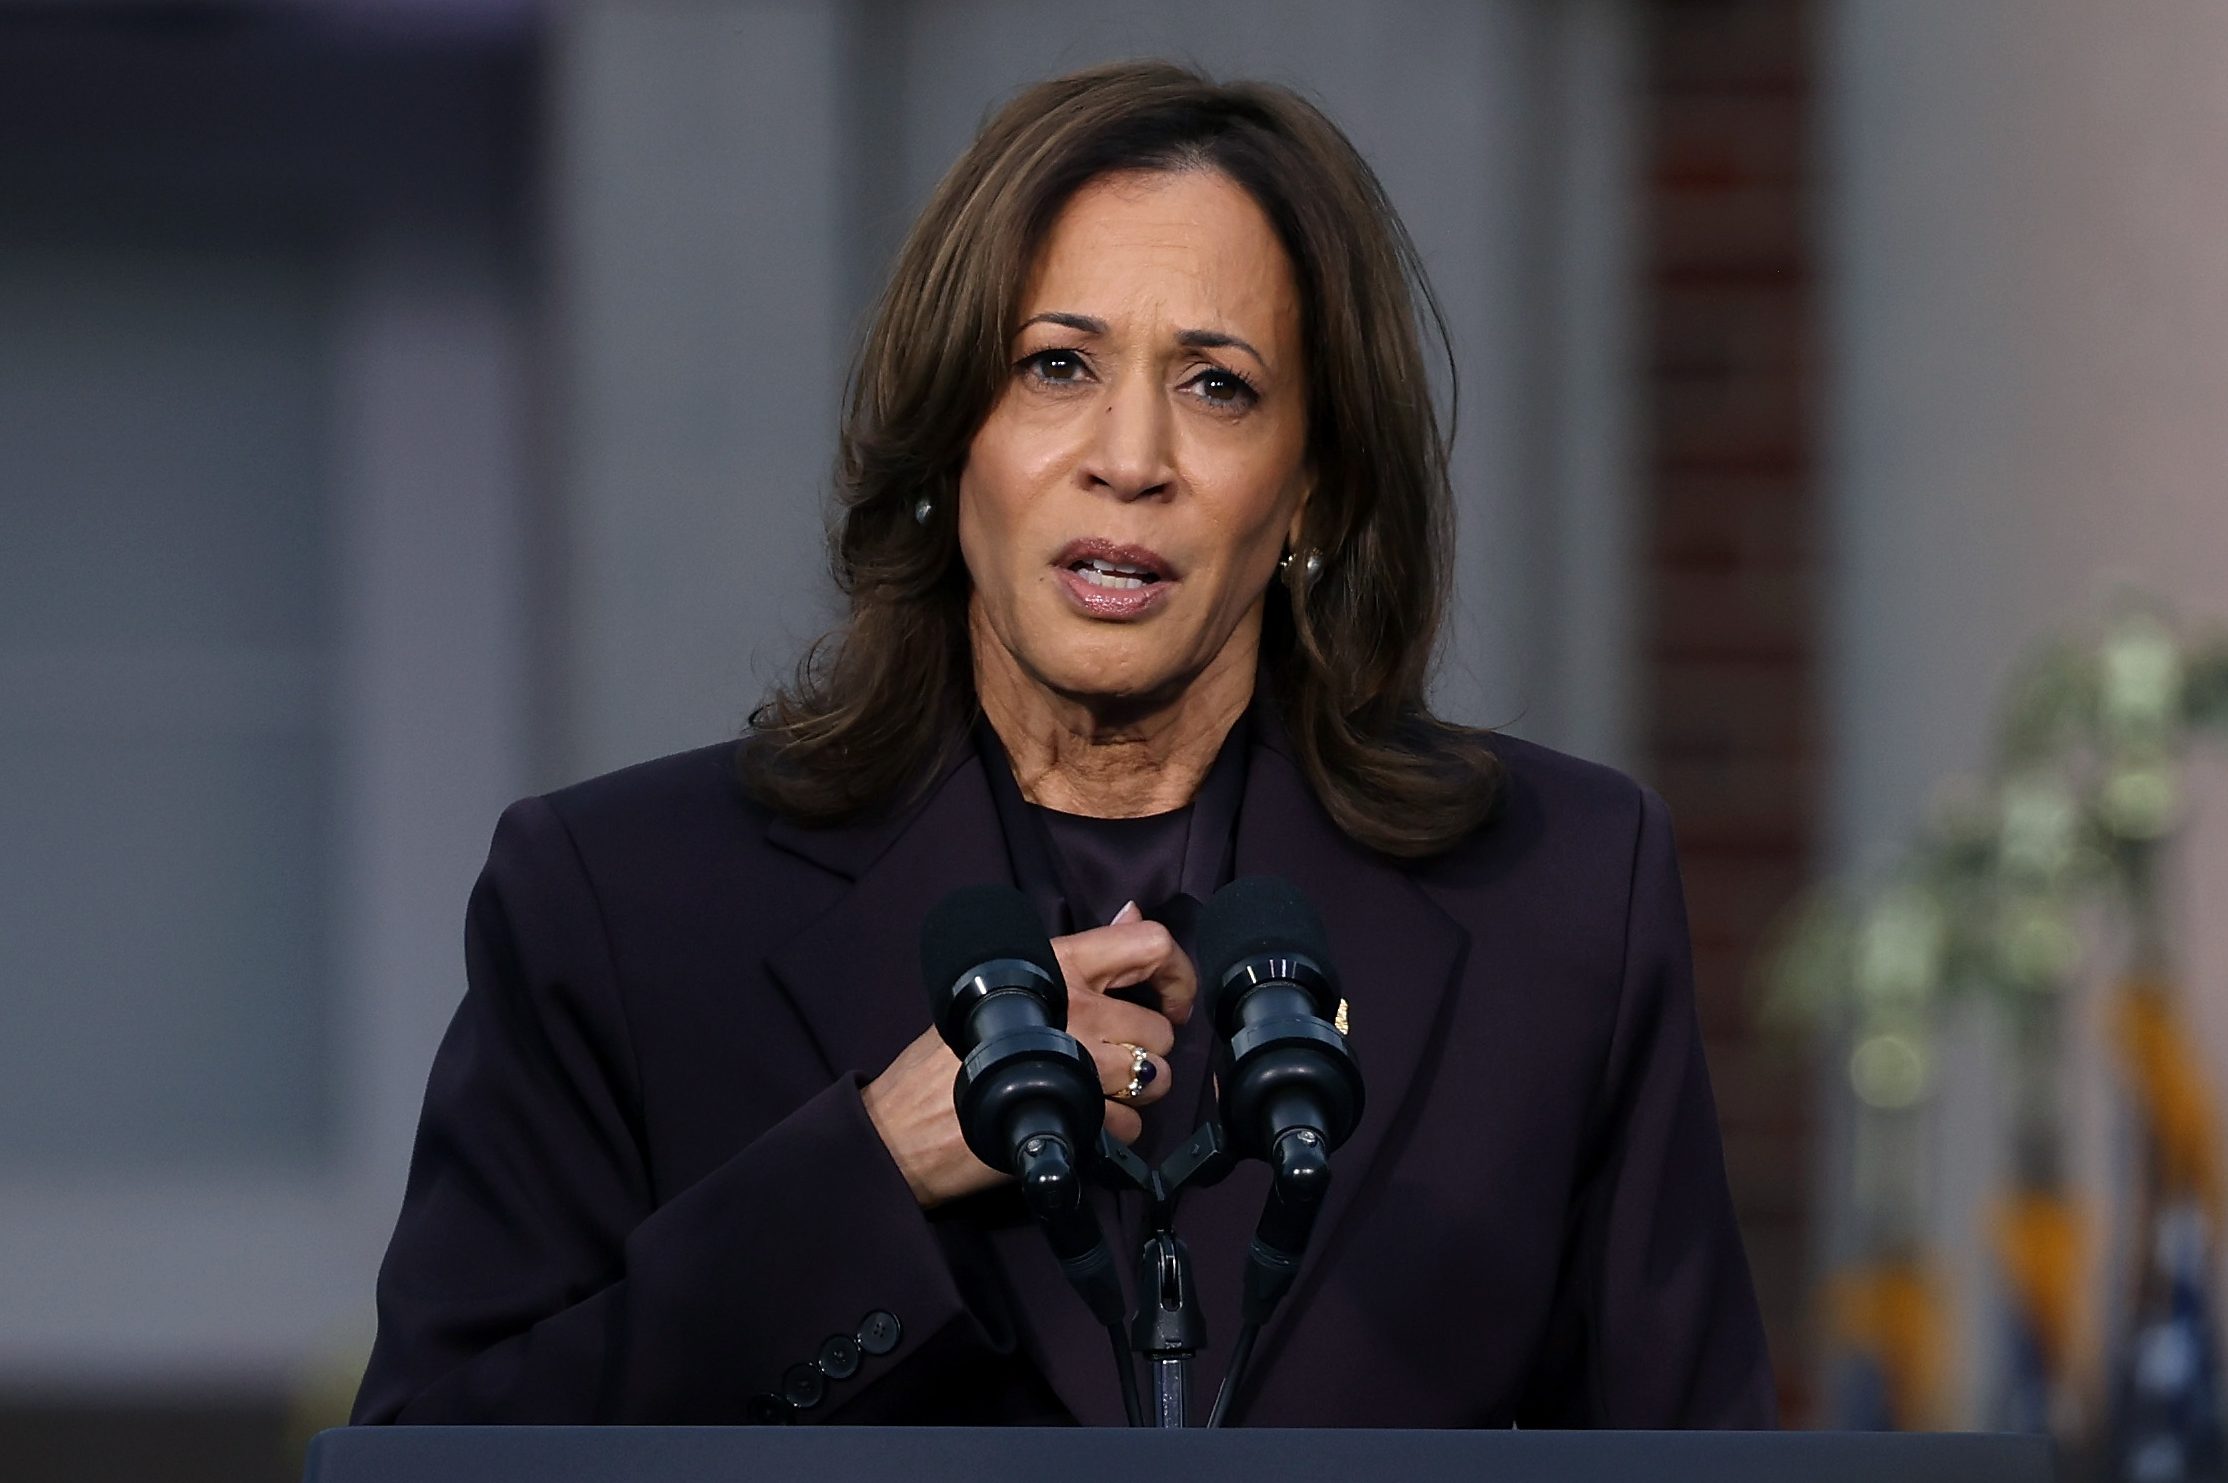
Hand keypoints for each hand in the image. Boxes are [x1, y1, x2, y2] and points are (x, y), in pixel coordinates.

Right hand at [861, 902, 1197, 1206]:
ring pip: (1154, 1079)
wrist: (907, 1122)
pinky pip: (1132, 1127)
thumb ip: (1080, 954)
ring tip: (1094, 1093)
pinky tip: (1079, 1123)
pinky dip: (1114, 1134)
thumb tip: (1133, 912)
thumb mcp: (1010, 978)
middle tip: (1109, 1061)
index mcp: (1059, 963)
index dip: (1178, 973)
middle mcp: (1076, 1006)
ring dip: (1134, 1094)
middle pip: (1159, 1028)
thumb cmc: (954, 1049)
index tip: (1171, 1001)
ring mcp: (1079, 1062)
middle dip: (1144, 1052)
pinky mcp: (1078, 1117)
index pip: (1149, 943)